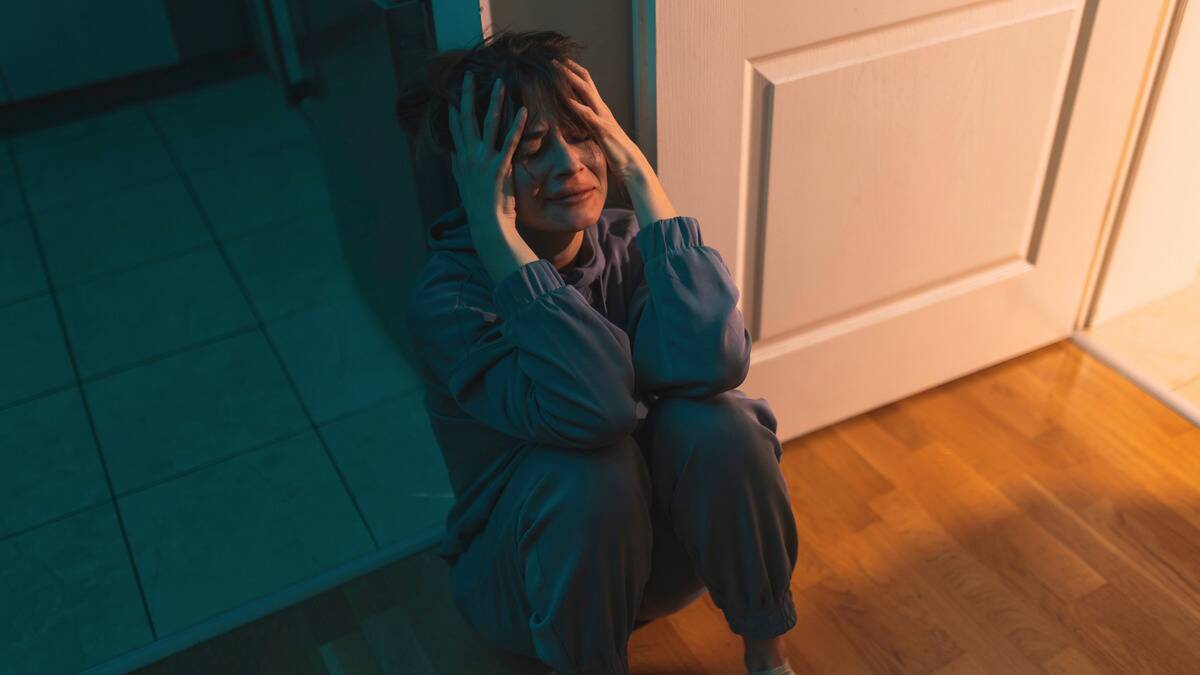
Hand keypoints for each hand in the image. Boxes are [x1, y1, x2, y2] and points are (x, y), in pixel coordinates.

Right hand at [447, 70, 528, 243]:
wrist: (487, 225)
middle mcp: (469, 157)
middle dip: (467, 95)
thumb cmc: (478, 207)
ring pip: (488, 124)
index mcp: (461, 160)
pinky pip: (509, 142)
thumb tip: (451, 154)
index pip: (454, 128)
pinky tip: (523, 111)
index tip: (450, 91)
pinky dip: (516, 126)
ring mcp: (484, 161)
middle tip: (469, 76)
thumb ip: (457, 168)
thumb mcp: (463, 185)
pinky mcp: (500, 167)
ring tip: (500, 83)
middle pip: (466, 119)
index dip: (452, 108)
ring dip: (494, 102)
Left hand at [553, 58, 650, 182]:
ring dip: (570, 79)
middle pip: (585, 82)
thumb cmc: (615, 152)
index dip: (573, 73)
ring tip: (556, 70)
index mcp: (600, 110)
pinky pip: (588, 115)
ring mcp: (603, 117)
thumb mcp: (598, 135)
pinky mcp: (603, 129)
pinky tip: (565, 99)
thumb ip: (589, 126)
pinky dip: (576, 105)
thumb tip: (577, 123)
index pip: (586, 85)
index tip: (560, 64)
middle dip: (570, 70)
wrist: (631, 165)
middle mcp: (602, 109)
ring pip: (586, 92)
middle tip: (554, 59)